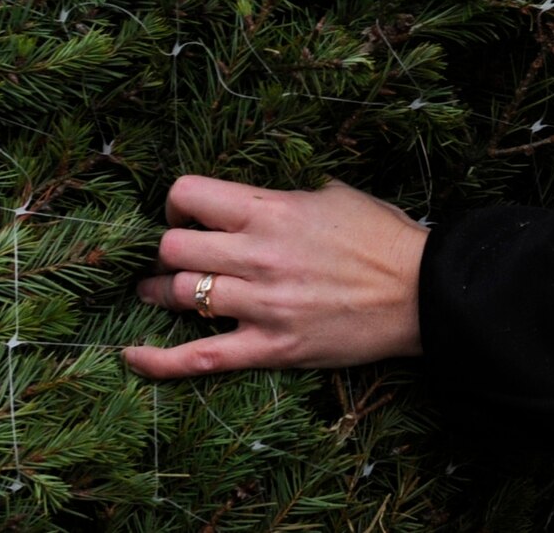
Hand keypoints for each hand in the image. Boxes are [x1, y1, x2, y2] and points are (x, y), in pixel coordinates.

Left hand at [122, 175, 426, 378]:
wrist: (422, 291)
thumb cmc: (383, 237)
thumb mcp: (334, 194)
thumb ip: (285, 196)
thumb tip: (252, 201)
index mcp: (273, 209)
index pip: (189, 194)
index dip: (177, 203)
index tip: (187, 214)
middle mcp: (258, 254)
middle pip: (174, 248)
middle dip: (168, 250)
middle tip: (179, 257)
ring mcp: (262, 304)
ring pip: (180, 296)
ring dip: (162, 294)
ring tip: (161, 294)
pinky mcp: (270, 347)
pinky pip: (198, 358)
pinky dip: (157, 360)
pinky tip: (131, 354)